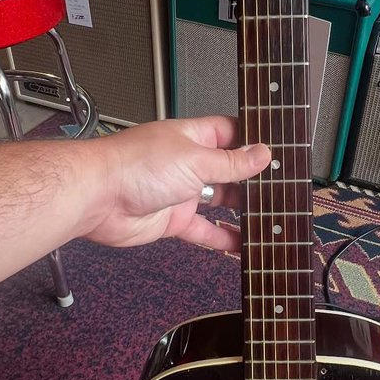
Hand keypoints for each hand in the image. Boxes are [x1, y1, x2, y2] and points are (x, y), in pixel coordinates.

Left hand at [81, 116, 269, 250]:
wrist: (98, 197)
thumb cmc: (134, 166)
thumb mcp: (195, 160)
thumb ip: (231, 162)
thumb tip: (262, 153)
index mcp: (193, 137)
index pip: (230, 133)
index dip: (253, 140)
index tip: (278, 151)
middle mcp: (188, 163)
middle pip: (228, 170)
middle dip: (252, 180)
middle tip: (282, 189)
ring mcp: (181, 192)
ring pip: (219, 202)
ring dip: (241, 211)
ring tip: (269, 218)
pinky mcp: (173, 220)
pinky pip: (204, 231)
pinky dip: (222, 239)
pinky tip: (242, 246)